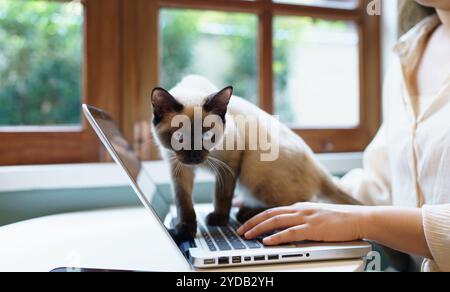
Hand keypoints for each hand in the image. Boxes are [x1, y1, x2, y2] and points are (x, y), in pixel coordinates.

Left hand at [237, 203, 366, 245]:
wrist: (359, 218)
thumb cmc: (340, 220)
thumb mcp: (316, 216)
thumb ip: (302, 220)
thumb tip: (288, 228)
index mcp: (300, 207)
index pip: (273, 210)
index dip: (258, 216)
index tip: (247, 222)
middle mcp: (300, 209)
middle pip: (270, 214)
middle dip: (252, 222)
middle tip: (240, 230)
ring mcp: (306, 218)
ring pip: (276, 221)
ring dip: (259, 228)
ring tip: (247, 235)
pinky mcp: (313, 228)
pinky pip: (290, 233)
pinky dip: (276, 237)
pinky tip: (266, 241)